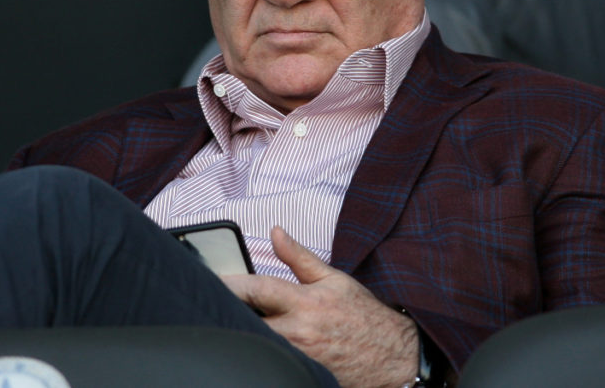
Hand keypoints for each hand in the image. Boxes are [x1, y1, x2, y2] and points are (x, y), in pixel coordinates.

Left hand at [223, 226, 419, 387]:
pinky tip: (252, 341)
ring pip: (257, 342)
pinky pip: (271, 359)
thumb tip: (276, 232)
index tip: (212, 279)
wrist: (392, 355)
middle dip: (230, 310)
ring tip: (231, 319)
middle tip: (213, 301)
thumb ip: (299, 256)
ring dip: (243, 329)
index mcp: (305, 301)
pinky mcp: (301, 372)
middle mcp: (298, 331)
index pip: (257, 289)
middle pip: (248, 320)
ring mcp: (298, 356)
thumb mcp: (333, 278)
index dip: (231, 283)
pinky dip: (259, 349)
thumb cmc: (362, 315)